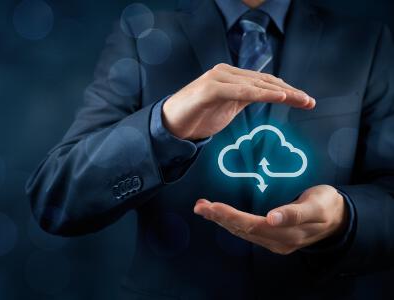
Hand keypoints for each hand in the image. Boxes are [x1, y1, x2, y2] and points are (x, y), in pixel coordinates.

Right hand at [162, 63, 315, 139]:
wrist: (170, 126)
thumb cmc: (198, 116)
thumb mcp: (228, 107)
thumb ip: (245, 99)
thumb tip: (267, 97)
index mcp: (231, 76)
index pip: (264, 81)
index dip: (287, 90)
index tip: (306, 101)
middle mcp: (225, 72)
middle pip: (264, 81)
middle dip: (289, 91)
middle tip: (309, 102)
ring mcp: (217, 78)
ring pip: (255, 84)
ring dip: (280, 92)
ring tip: (299, 100)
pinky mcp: (210, 89)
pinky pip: (241, 91)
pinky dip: (260, 93)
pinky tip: (277, 97)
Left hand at [193, 185, 347, 254]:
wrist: (339, 218)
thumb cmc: (327, 204)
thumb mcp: (316, 205)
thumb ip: (296, 212)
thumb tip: (273, 218)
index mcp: (288, 232)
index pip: (252, 225)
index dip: (231, 216)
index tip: (213, 207)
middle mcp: (278, 241)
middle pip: (242, 230)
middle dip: (219, 217)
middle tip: (200, 206)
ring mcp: (275, 243)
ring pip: (242, 232)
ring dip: (220, 220)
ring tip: (202, 208)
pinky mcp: (273, 240)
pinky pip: (246, 232)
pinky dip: (230, 222)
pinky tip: (218, 215)